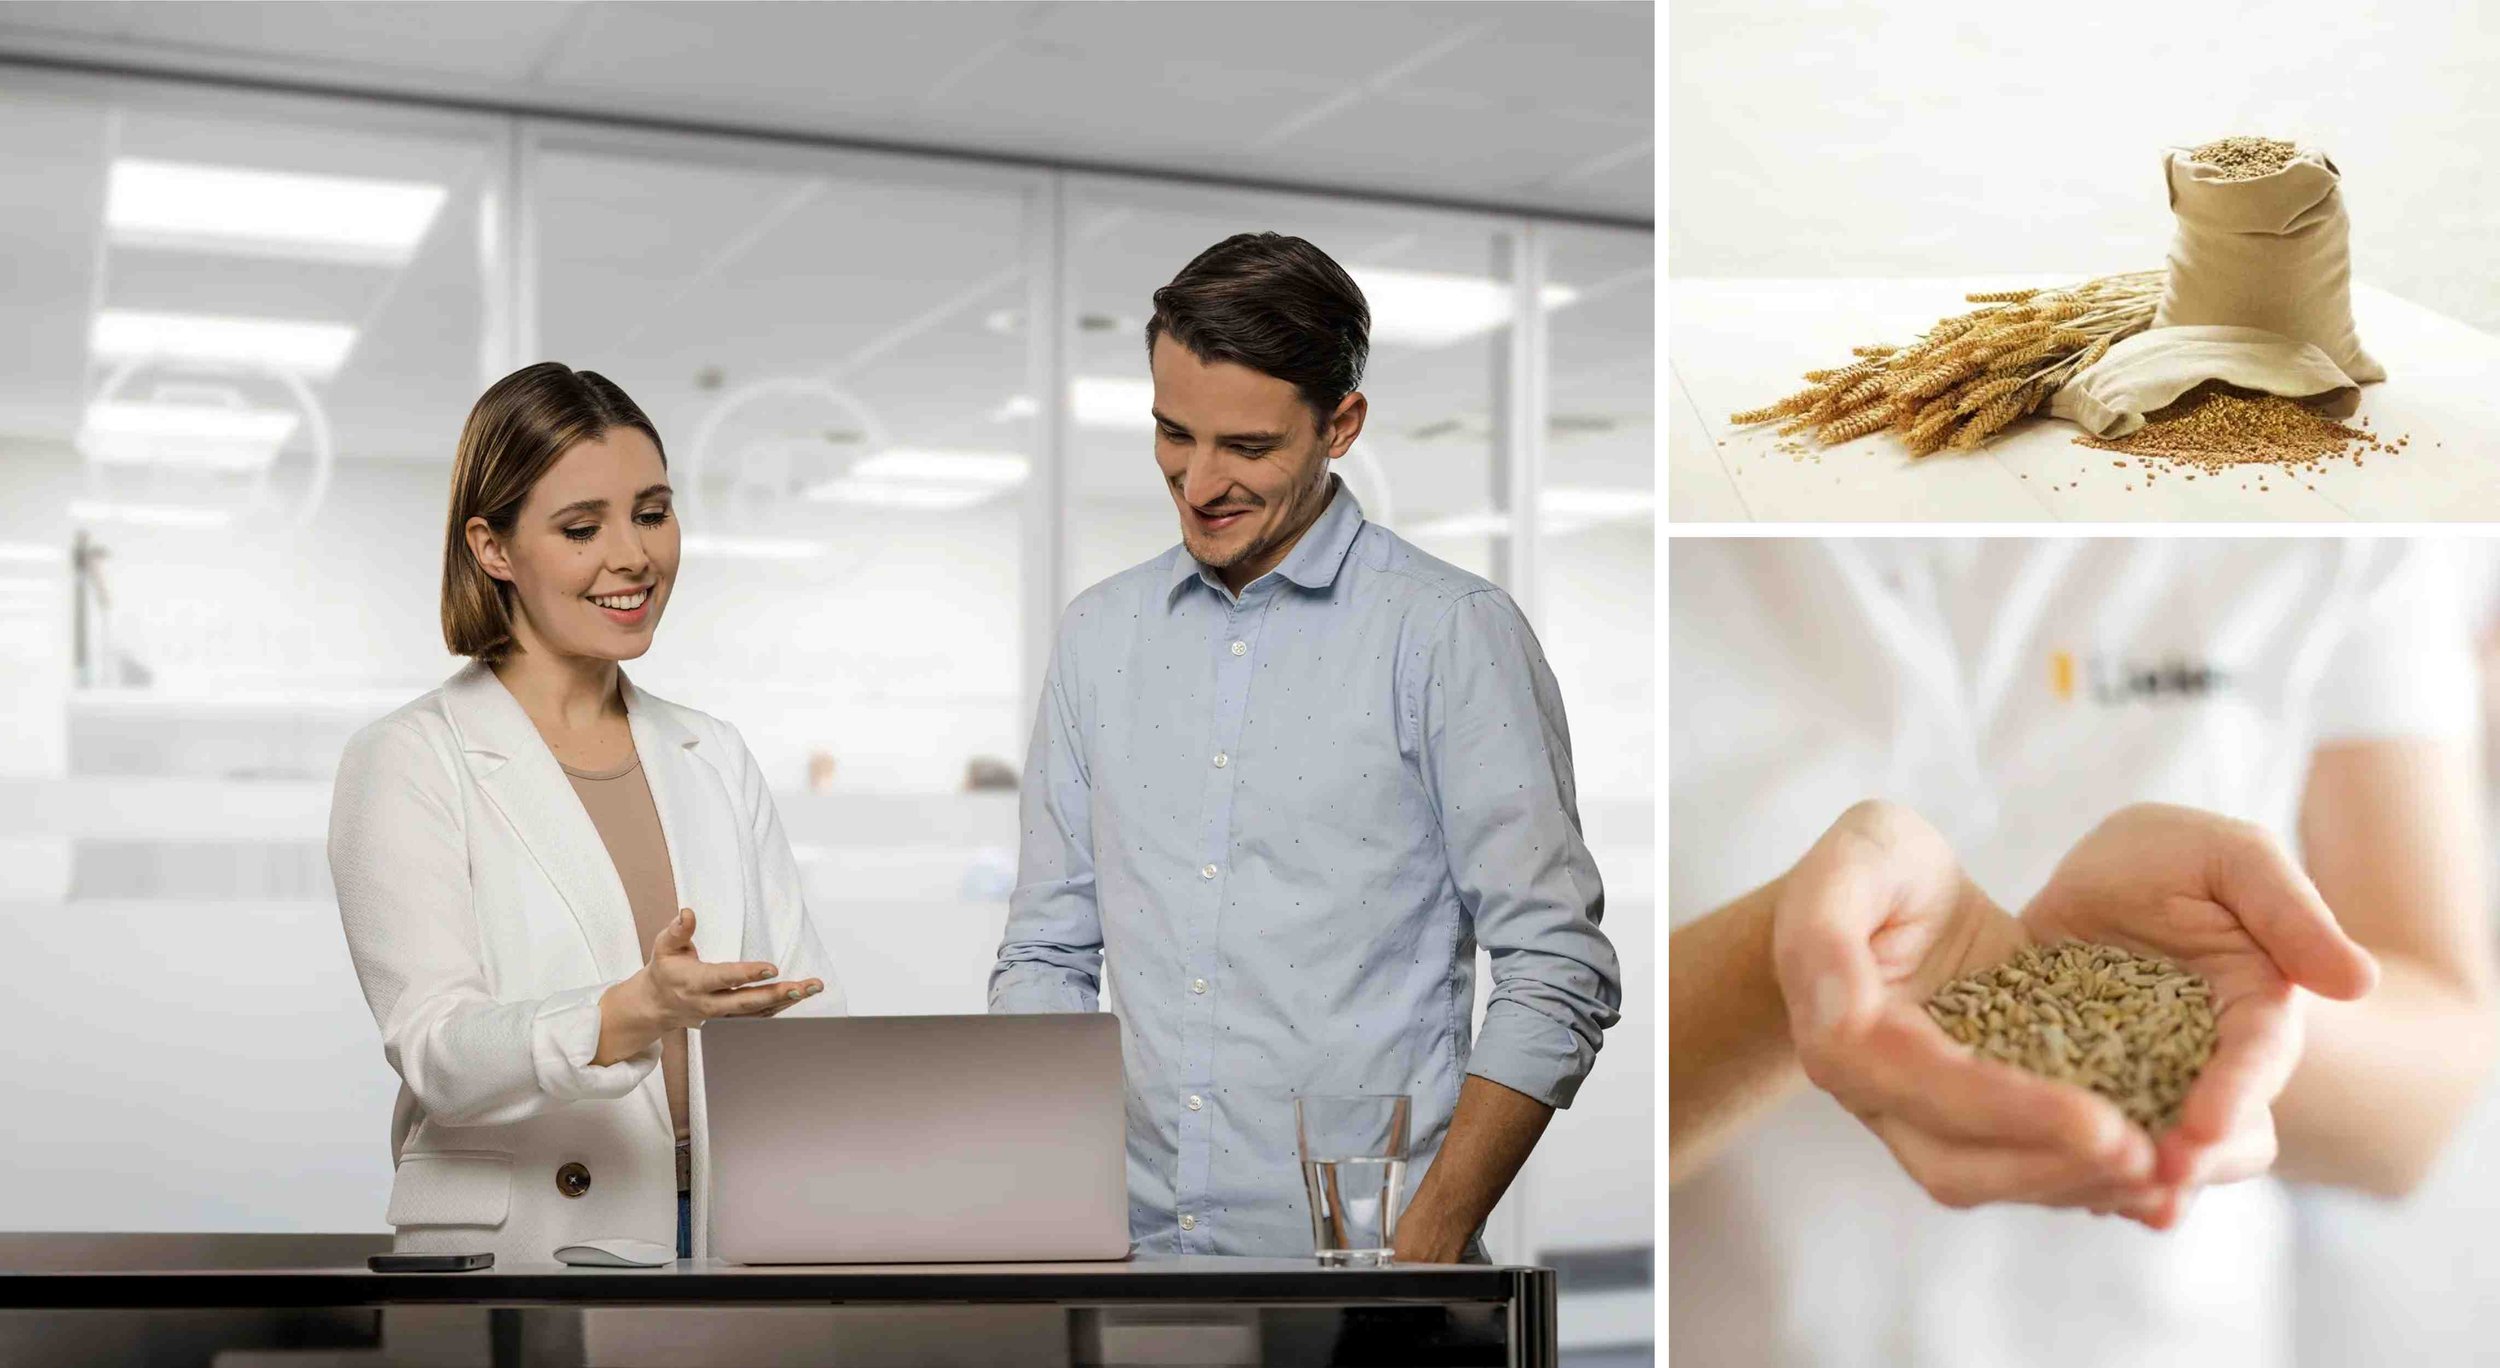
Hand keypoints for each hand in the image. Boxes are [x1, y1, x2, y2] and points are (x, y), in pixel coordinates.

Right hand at [595, 909, 821, 1062]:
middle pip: (746, 1003)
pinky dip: (780, 1008)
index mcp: (694, 982)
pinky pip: (758, 1017)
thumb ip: (678, 931)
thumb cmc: (666, 970)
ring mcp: (721, 1016)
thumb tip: (687, 912)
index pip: (724, 979)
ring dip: (786, 1002)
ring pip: (757, 1013)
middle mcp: (709, 1003)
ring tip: (812, 988)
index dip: (747, 974)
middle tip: (804, 986)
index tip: (771, 967)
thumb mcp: (664, 947)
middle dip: (776, 995)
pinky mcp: (730, 1021)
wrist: (657, 1005)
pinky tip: (799, 996)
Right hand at [1772, 801, 2161, 1218]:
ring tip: (2161, 1173)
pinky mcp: (1967, 1117)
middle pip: (1954, 1163)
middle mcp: (1873, 1092)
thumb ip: (1830, 922)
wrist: (1887, 902)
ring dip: (2072, 1184)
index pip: (1926, 1087)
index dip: (2011, 1111)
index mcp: (1841, 1034)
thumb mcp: (1859, 857)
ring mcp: (1916, 1114)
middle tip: (2149, 1159)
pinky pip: (2017, 1163)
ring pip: (1987, 1178)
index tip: (2104, 1123)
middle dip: (2051, 1166)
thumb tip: (1841, 1018)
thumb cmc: (1873, 868)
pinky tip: (2151, 1167)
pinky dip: (2079, 1173)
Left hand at [2018, 804, 2378, 1227]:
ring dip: (2136, 1181)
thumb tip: (2359, 982)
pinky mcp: (2079, 1087)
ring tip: (2109, 1203)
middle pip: (2217, 1134)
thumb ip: (2290, 912)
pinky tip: (2047, 1177)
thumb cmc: (2180, 857)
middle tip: (2159, 1178)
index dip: (2237, 1096)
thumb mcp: (2233, 859)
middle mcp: (2206, 1064)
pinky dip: (2073, 1162)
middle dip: (2195, 1161)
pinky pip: (2082, 1135)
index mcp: (2255, 1013)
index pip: (2257, 1063)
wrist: (2097, 869)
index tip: (2208, 1127)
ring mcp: (2143, 1083)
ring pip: (2152, 1149)